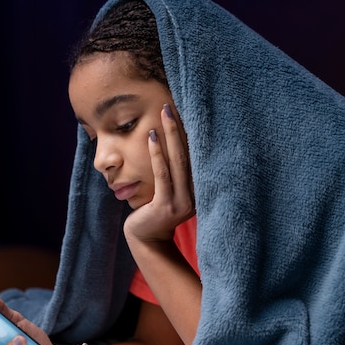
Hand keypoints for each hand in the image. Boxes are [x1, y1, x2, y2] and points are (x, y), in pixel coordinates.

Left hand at [124, 104, 193, 242]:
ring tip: (164, 113)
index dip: (191, 132)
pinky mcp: (166, 205)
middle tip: (173, 104)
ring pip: (178, 161)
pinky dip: (157, 154)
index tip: (186, 110)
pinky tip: (152, 137)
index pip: (195, 155)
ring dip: (171, 135)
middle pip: (190, 153)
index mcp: (198, 189)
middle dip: (181, 128)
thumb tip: (175, 145)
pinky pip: (163, 174)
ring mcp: (182, 201)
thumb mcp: (169, 191)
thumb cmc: (155, 211)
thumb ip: (176, 175)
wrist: (146, 240)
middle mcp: (195, 194)